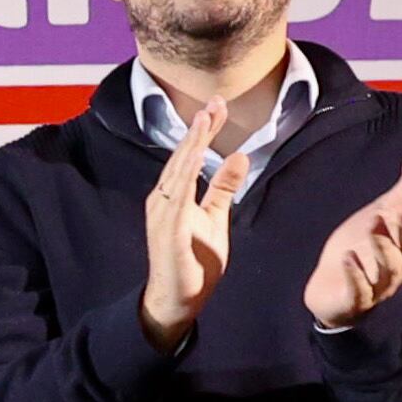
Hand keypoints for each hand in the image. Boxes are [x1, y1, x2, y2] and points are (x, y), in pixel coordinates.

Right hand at [139, 102, 243, 347]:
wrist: (177, 299)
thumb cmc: (193, 261)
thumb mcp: (215, 218)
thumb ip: (223, 188)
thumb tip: (238, 156)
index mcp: (174, 195)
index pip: (190, 156)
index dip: (204, 131)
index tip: (218, 107)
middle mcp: (163, 199)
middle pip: (182, 157)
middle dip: (199, 129)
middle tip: (215, 102)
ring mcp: (162, 213)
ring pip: (178, 171)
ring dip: (191, 144)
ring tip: (205, 119)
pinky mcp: (168, 229)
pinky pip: (178, 196)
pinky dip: (186, 173)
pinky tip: (196, 155)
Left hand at [303, 143, 401, 326]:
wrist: (332, 284)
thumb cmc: (366, 243)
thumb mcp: (388, 210)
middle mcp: (401, 264)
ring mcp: (379, 285)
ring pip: (390, 268)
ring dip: (383, 246)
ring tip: (374, 222)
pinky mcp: (354, 300)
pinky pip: (360, 292)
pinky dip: (355, 276)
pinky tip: (347, 258)